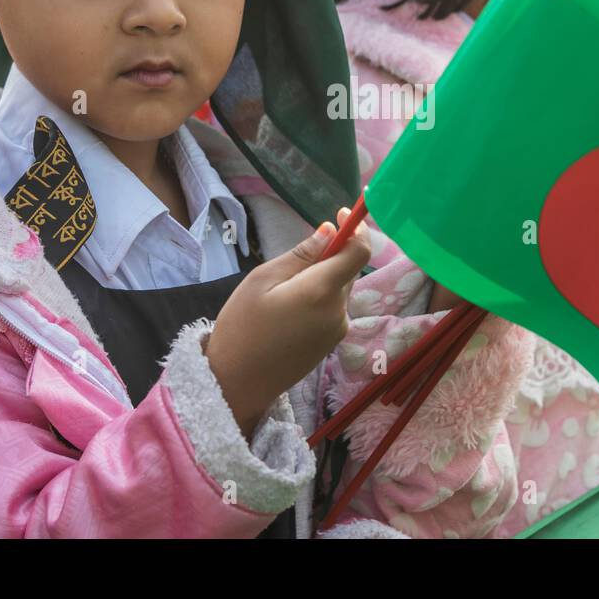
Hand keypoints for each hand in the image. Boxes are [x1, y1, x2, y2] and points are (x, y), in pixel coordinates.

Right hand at [206, 208, 370, 437]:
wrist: (238, 383)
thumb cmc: (242, 326)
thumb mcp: (263, 280)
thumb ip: (301, 255)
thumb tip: (330, 231)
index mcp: (322, 291)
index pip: (360, 252)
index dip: (356, 230)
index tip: (339, 215)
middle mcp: (339, 311)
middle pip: (347, 270)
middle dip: (329, 256)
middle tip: (291, 263)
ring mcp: (338, 330)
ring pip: (339, 289)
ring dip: (322, 280)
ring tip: (281, 293)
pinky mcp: (332, 343)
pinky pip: (333, 309)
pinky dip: (319, 299)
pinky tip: (288, 312)